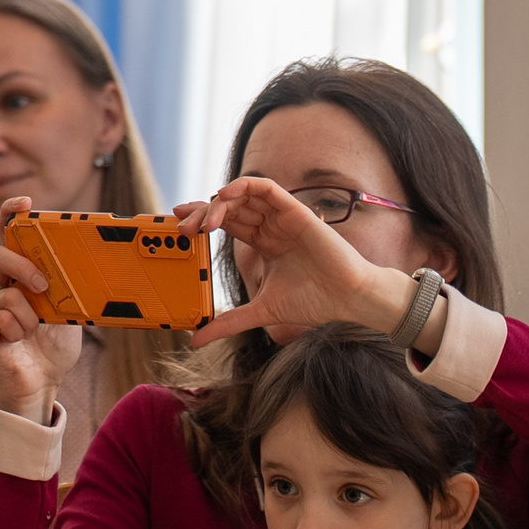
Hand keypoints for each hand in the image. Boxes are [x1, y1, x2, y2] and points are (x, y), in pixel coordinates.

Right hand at [0, 198, 86, 419]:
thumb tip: (93, 264)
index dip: (9, 214)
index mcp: (19, 274)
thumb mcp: (70, 308)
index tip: (25, 203)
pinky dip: (15, 330)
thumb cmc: (54, 343)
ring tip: (34, 331)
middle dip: (19, 265)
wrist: (43, 381)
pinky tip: (18, 341)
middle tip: (43, 284)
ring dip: (27, 315)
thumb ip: (69, 286)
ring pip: (2, 294)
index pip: (7, 235)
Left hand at [178, 177, 411, 344]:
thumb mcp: (260, 311)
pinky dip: (243, 187)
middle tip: (183, 227)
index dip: (202, 221)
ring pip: (243, 196)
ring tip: (204, 223)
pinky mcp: (295, 210)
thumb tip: (196, 341)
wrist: (348, 300)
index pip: (227, 223)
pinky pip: (266, 187)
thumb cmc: (314, 302)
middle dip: (202, 213)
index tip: (180, 228)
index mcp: (264, 243)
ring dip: (218, 203)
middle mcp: (271, 227)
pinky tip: (225, 198)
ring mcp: (282, 217)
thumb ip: (228, 322)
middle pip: (229, 208)